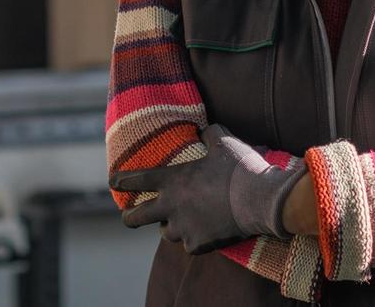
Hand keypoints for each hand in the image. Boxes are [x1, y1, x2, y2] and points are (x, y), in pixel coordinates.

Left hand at [109, 125, 303, 253]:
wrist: (261, 200)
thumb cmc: (241, 168)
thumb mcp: (224, 143)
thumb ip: (210, 135)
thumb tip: (206, 130)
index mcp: (172, 179)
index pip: (138, 179)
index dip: (123, 180)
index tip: (113, 182)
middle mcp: (171, 205)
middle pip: (137, 217)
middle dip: (129, 218)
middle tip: (127, 218)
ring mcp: (183, 227)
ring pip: (166, 233)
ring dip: (169, 228)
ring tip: (174, 225)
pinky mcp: (198, 244)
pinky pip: (190, 245)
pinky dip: (194, 241)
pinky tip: (202, 236)